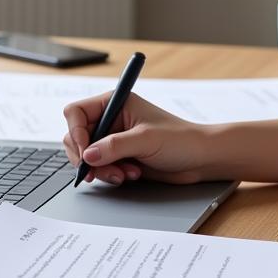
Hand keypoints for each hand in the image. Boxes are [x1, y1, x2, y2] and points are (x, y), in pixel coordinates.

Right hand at [62, 92, 210, 184]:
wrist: (200, 159)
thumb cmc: (180, 139)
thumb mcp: (146, 140)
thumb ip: (114, 146)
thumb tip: (88, 155)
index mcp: (115, 102)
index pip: (77, 112)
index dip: (76, 133)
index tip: (86, 153)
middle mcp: (111, 118)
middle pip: (77, 137)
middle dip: (87, 157)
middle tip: (99, 172)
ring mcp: (114, 139)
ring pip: (87, 156)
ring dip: (102, 169)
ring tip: (124, 174)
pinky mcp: (119, 157)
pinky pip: (99, 168)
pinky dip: (110, 174)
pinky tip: (130, 174)